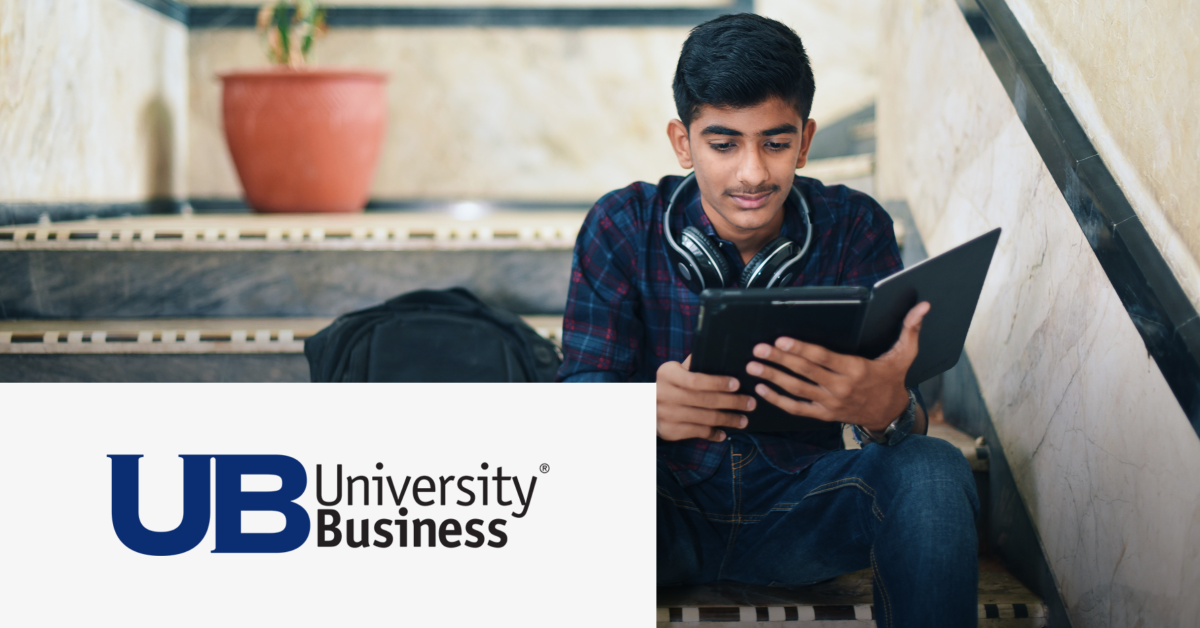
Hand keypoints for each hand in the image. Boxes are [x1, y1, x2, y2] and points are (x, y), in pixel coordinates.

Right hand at [657, 355, 755, 441]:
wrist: (645, 408)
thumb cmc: (670, 385)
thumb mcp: (676, 371)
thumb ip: (694, 364)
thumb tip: (722, 356)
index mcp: (667, 374)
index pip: (695, 380)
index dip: (718, 383)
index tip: (738, 384)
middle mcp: (664, 394)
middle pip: (704, 400)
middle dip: (732, 402)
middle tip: (750, 403)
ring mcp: (666, 415)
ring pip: (704, 418)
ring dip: (728, 420)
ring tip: (743, 420)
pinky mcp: (670, 431)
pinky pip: (698, 432)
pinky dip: (714, 433)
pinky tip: (725, 432)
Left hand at [745, 302, 929, 431]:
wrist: (890, 414)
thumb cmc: (893, 379)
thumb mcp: (905, 355)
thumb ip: (910, 329)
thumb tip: (924, 306)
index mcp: (856, 370)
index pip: (823, 358)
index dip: (801, 350)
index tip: (782, 340)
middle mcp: (841, 387)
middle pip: (805, 372)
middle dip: (780, 360)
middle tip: (759, 348)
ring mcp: (830, 403)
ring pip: (797, 389)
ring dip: (773, 377)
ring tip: (754, 365)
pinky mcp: (823, 415)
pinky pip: (797, 408)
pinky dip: (778, 400)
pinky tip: (761, 389)